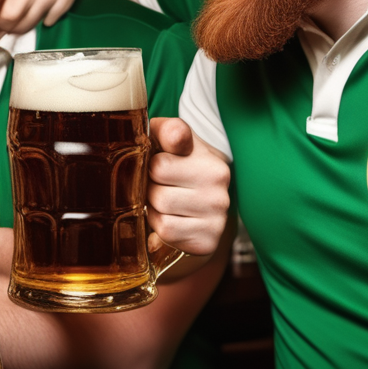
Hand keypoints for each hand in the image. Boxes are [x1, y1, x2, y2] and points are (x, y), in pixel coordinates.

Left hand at [0, 0, 81, 31]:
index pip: (4, 14)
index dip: (0, 23)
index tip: (0, 23)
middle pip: (15, 22)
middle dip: (11, 29)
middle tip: (10, 29)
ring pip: (31, 24)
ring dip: (27, 27)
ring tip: (25, 22)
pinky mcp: (62, 4)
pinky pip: (49, 22)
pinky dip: (46, 21)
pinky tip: (45, 13)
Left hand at [146, 118, 230, 257]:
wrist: (200, 218)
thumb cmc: (176, 174)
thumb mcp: (169, 145)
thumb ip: (164, 130)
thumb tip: (165, 136)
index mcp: (207, 152)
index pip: (173, 135)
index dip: (161, 138)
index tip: (161, 150)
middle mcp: (218, 178)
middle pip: (156, 172)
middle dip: (149, 179)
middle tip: (158, 185)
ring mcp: (217, 209)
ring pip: (160, 204)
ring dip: (152, 205)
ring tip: (164, 202)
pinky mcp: (208, 238)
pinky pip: (166, 229)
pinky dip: (159, 225)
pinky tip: (171, 219)